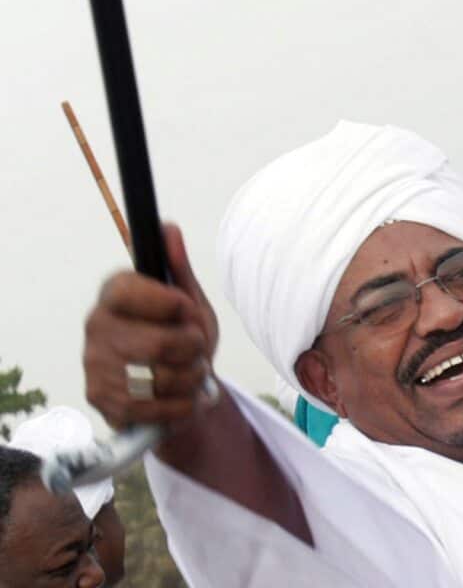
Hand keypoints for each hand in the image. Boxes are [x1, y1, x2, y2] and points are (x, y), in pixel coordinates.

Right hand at [84, 224, 219, 430]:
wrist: (178, 388)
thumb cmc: (182, 338)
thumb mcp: (189, 302)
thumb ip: (179, 269)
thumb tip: (169, 228)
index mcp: (114, 295)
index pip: (130, 290)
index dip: (170, 303)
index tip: (186, 309)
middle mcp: (96, 327)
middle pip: (158, 344)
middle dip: (193, 349)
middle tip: (195, 349)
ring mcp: (94, 366)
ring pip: (161, 378)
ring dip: (192, 378)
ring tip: (190, 373)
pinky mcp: (100, 401)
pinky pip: (156, 408)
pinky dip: (182, 405)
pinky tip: (180, 396)